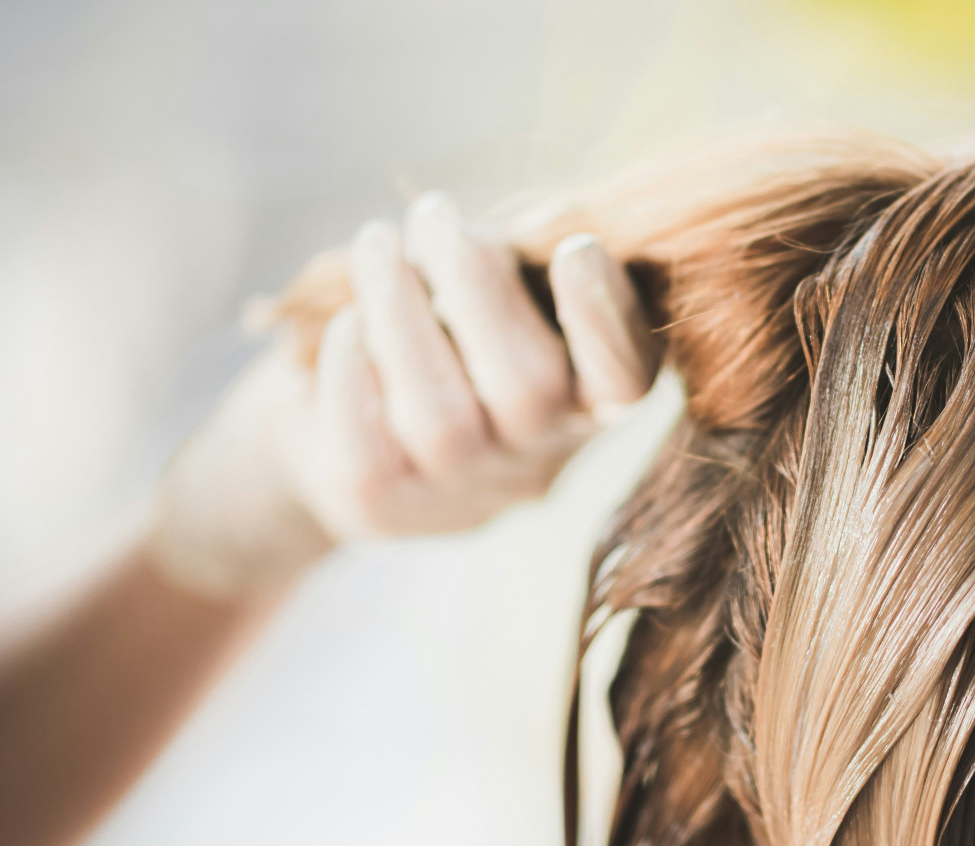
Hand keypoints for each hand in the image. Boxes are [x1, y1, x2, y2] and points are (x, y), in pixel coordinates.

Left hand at [150, 193, 660, 598]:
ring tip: (378, 245)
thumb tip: (545, 230)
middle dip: (475, 285)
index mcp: (591, 403)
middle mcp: (540, 461)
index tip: (577, 250)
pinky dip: (350, 362)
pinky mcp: (385, 505)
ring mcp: (463, 495)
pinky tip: (351, 325)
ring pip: (440, 419)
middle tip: (435, 212)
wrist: (356, 410)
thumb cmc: (452, 320)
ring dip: (398, 310)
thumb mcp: (503, 279)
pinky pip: (365, 441)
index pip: (623, 382)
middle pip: (528, 391)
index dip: (604, 324)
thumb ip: (531, 256)